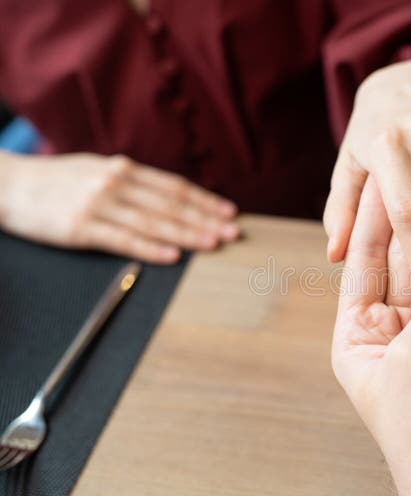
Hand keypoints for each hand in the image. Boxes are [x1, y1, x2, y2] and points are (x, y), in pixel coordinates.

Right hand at [0, 152, 238, 262]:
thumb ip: (132, 182)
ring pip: (154, 222)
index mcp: (123, 170)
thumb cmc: (56, 182)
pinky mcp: (80, 228)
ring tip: (213, 244)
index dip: (205, 201)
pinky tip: (173, 255)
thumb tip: (168, 196)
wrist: (6, 184)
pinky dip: (151, 248)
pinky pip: (123, 240)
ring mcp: (98, 205)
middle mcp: (116, 183)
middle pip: (171, 205)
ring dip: (188, 234)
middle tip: (233, 233)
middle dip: (206, 220)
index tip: (229, 213)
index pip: (174, 187)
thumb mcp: (97, 171)